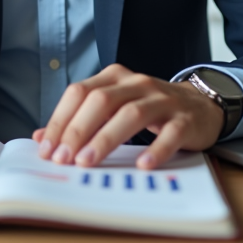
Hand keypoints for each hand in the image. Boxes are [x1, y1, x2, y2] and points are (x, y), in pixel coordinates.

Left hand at [31, 63, 222, 169]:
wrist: (200, 105)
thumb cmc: (149, 109)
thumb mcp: (114, 107)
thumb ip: (80, 118)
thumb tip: (41, 138)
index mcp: (114, 78)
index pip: (80, 92)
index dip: (60, 120)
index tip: (47, 148)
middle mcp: (137, 84)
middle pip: (102, 101)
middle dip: (78, 130)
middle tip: (63, 158)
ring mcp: (163, 100)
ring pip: (131, 114)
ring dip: (106, 139)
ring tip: (88, 162)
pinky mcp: (185, 120)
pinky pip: (170, 133)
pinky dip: (155, 149)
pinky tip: (142, 164)